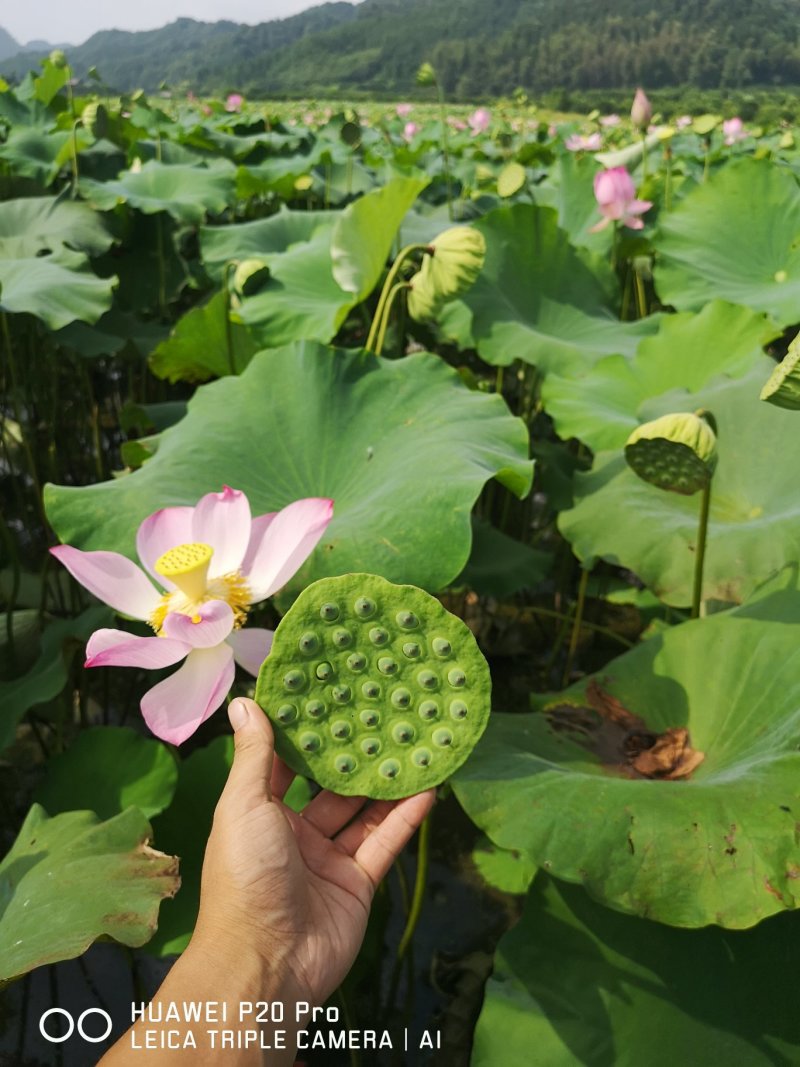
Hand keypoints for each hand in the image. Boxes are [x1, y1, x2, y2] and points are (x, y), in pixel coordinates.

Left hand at [194, 697, 434, 1006]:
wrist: (266, 961)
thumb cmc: (245, 875)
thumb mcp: (244, 805)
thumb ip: (254, 755)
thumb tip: (245, 701)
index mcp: (260, 814)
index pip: (286, 765)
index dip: (306, 735)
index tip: (330, 698)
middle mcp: (295, 834)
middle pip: (331, 788)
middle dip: (355, 758)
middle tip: (384, 717)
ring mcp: (328, 860)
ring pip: (363, 813)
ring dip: (386, 783)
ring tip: (414, 744)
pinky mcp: (358, 884)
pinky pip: (385, 843)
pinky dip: (405, 817)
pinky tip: (428, 788)